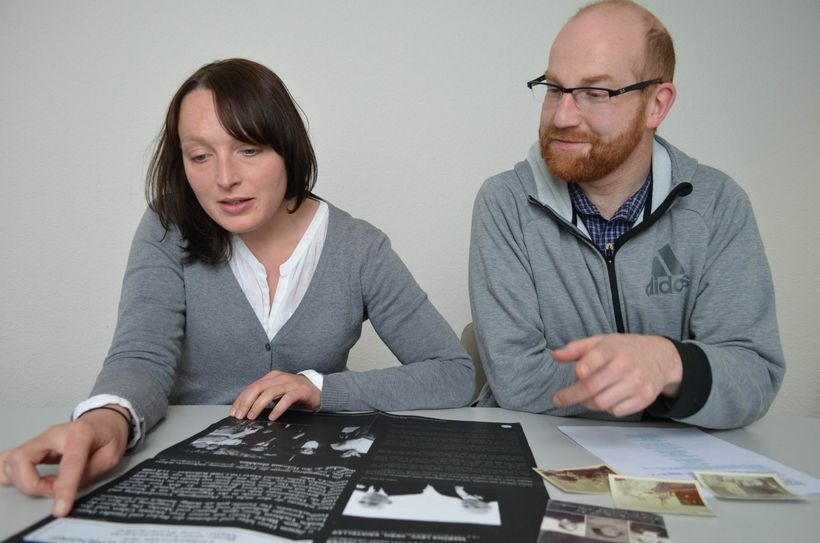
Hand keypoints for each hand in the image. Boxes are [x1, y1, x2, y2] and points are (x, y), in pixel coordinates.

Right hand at [0, 406, 129, 516]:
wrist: (105, 419)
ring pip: (13, 461)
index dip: (64, 488)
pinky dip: (10, 473)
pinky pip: (11, 459)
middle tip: (54, 491)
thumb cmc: (109, 435)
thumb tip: (64, 490)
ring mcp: (41, 438)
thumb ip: (88, 473)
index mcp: (81, 433)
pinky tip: (16, 482)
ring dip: (23, 481)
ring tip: (44, 487)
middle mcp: (55, 433)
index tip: (60, 509)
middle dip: (33, 485)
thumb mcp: (111, 455)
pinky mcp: (34, 446)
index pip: (69, 463)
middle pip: (23, 460)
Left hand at [231, 371, 320, 421]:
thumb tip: (246, 409)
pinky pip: (287, 399)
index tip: (234, 411)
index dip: (241, 399)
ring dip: (258, 405)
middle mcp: (280, 378)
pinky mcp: (300, 391)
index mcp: (272, 377)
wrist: (317, 389)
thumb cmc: (294, 392)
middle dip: (246, 402)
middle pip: (258, 388)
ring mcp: (290, 383)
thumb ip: (264, 396)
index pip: (252, 386)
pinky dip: (278, 408)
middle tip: (240, 415)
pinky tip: (272, 416)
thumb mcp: (277, 392)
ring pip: (270, 393)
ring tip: (252, 416)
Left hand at [551, 334, 681, 416]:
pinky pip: (617, 411)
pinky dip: (607, 408)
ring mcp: (637, 384)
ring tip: (584, 397)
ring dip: (588, 403)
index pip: (592, 361)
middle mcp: (626, 366)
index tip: (573, 376)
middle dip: (571, 396)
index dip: (580, 371)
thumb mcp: (601, 341)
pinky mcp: (644, 398)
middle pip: (592, 388)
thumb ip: (576, 348)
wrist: (661, 357)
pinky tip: (606, 398)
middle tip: (559, 399)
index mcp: (613, 349)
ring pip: (602, 403)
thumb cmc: (625, 349)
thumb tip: (555, 356)